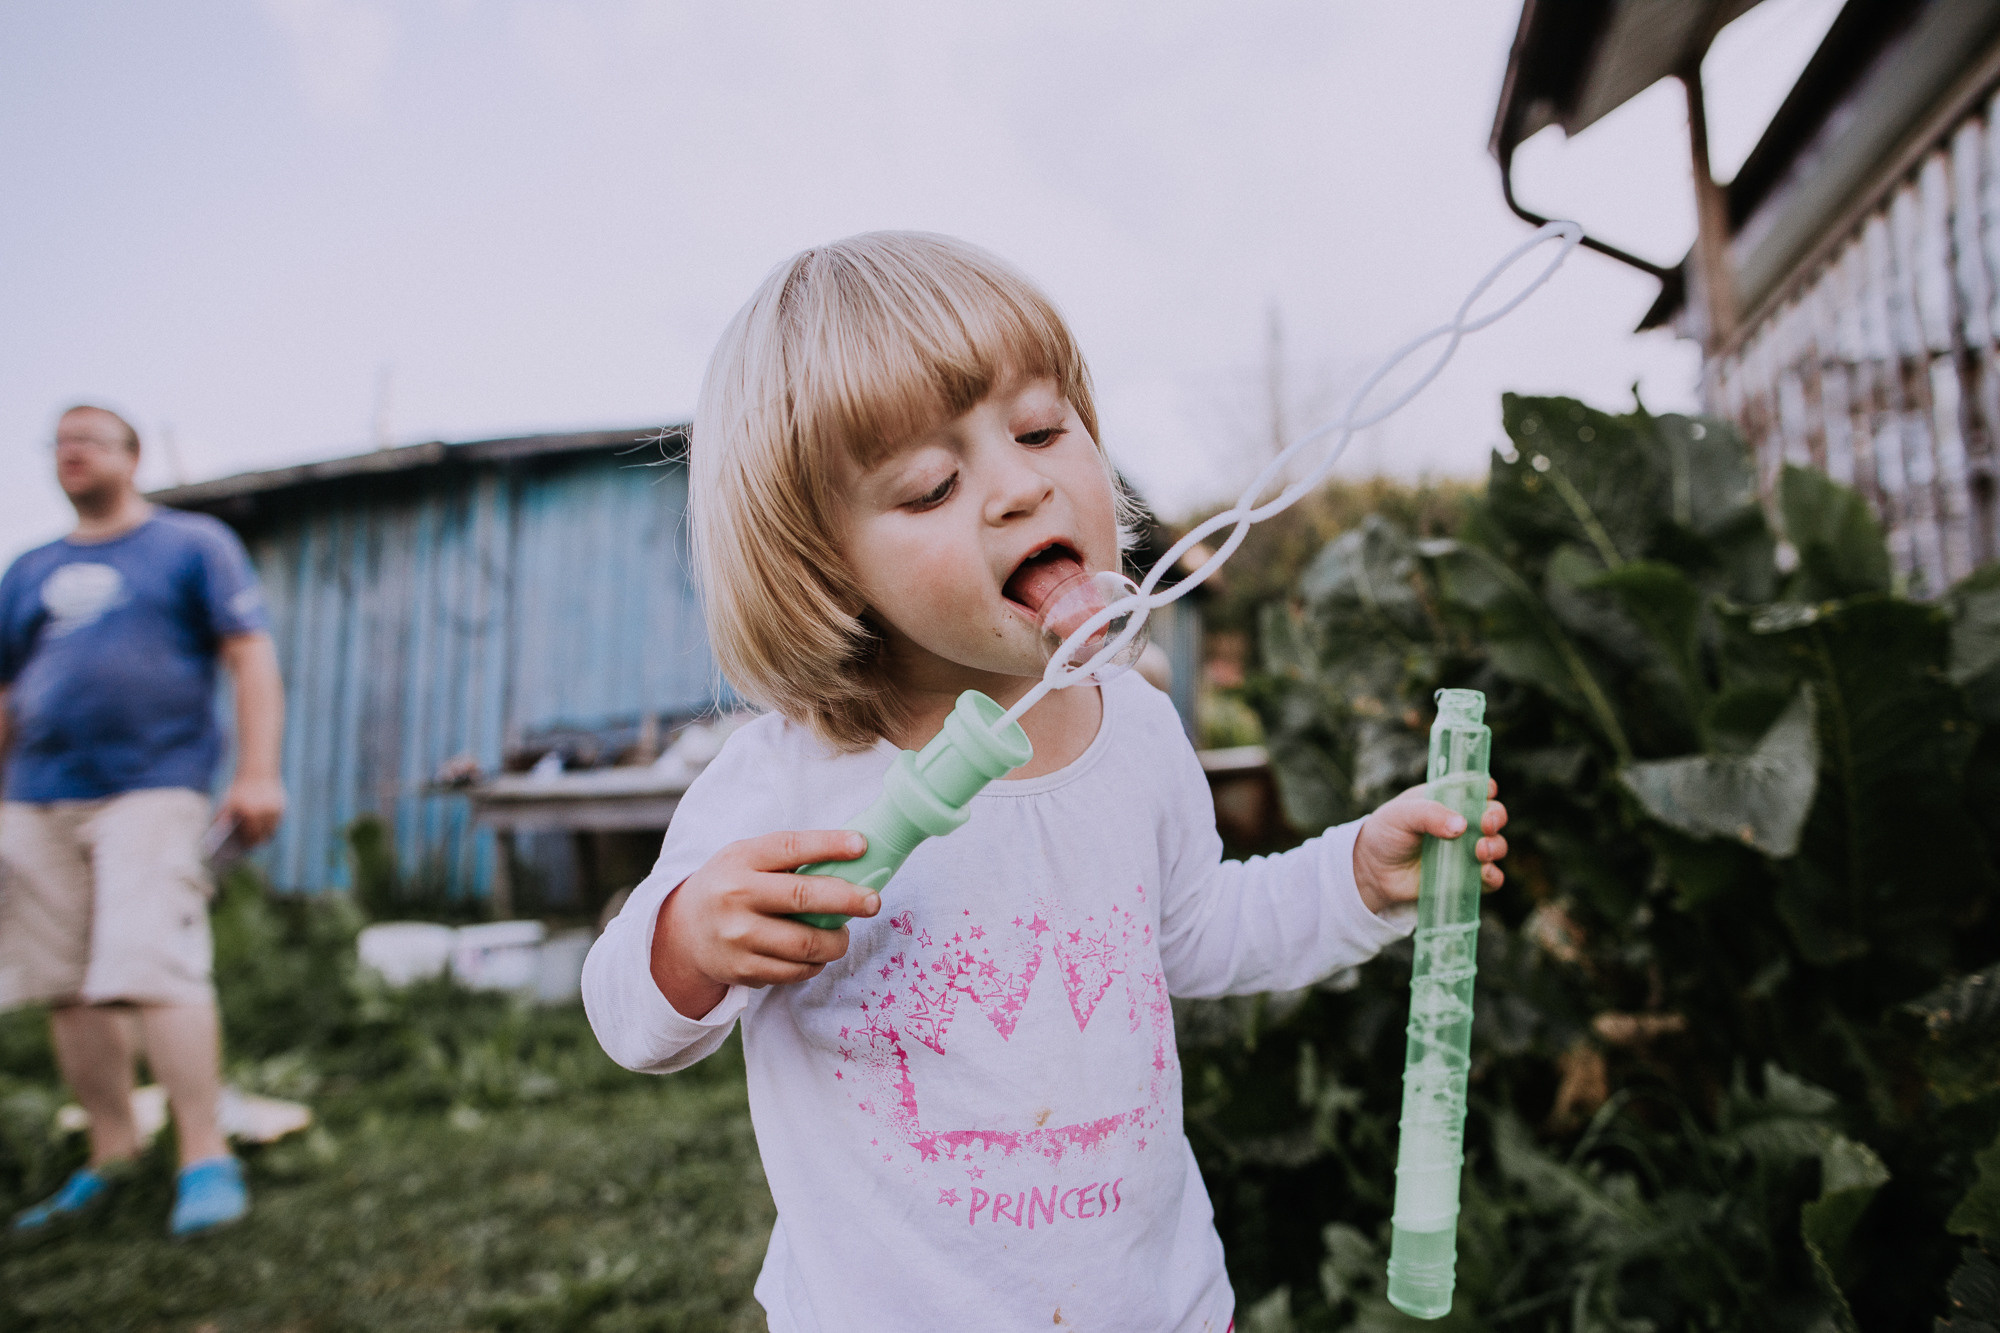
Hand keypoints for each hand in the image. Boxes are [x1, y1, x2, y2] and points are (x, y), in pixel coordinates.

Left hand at [219, 774, 286, 846]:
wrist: (257, 772)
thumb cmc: (239, 790)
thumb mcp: (227, 804)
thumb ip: (222, 820)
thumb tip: (220, 838)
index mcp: (249, 813)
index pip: (251, 837)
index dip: (248, 844)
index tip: (244, 849)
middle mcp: (264, 813)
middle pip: (263, 836)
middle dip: (257, 842)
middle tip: (252, 846)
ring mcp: (275, 810)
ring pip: (272, 830)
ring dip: (265, 835)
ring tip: (258, 839)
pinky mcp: (282, 807)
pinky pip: (277, 822)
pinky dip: (270, 825)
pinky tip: (263, 826)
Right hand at [650, 830, 879, 1018]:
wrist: (684, 932)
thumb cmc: (730, 886)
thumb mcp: (746, 858)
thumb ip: (787, 858)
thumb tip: (852, 858)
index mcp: (741, 860)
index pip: (790, 848)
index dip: (829, 845)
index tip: (862, 845)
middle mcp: (736, 896)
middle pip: (803, 898)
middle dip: (847, 900)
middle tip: (873, 902)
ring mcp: (738, 937)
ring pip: (805, 944)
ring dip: (836, 941)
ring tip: (842, 935)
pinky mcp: (743, 970)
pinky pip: (795, 971)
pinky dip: (815, 964)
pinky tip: (818, 954)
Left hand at [1352, 778, 1508, 915]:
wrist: (1372, 871)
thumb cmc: (1386, 833)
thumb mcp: (1401, 814)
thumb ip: (1429, 814)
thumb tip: (1462, 826)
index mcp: (1448, 800)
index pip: (1478, 788)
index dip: (1487, 789)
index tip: (1487, 794)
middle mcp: (1463, 823)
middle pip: (1494, 816)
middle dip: (1496, 818)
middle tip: (1486, 825)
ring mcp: (1465, 851)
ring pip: (1496, 846)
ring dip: (1496, 847)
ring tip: (1480, 852)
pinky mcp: (1465, 877)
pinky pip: (1490, 878)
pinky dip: (1494, 876)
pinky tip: (1484, 873)